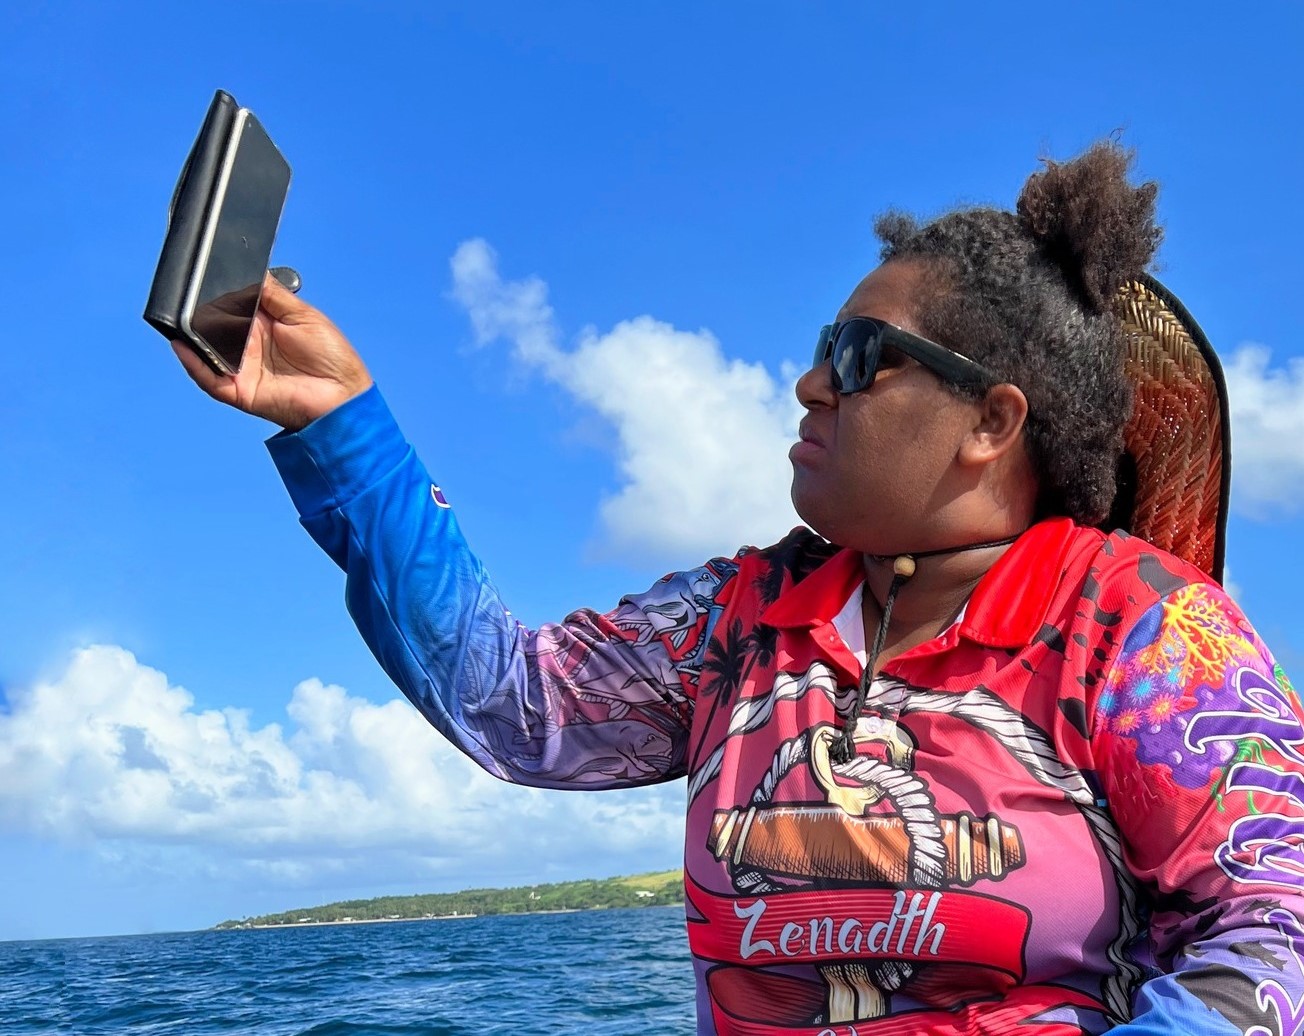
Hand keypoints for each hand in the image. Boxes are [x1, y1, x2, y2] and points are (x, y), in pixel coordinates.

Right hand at [173, 273, 373, 431]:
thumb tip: (252, 271)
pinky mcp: (240, 391)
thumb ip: (274, 294)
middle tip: (191, 295)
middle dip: (200, 312)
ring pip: (206, 351)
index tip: (205, 276)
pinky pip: (209, 379)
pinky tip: (183, 345)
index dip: (218, 294)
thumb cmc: (332, 356)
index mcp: (263, 326)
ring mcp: (242, 369)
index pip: (231, 307)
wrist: (344, 394)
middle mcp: (248, 347)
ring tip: (181, 316)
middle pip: (214, 327)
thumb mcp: (302, 314)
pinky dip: (193, 364)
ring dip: (192, 335)